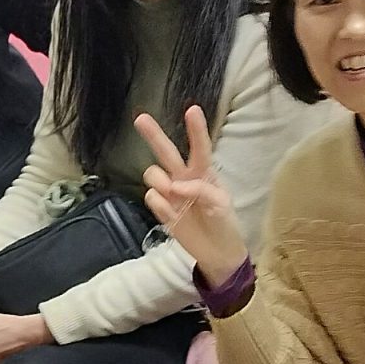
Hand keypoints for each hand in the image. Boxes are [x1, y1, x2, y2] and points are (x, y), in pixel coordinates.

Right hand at [136, 107, 248, 286]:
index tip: (192, 110)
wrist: (216, 253)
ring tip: (172, 194)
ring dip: (159, 181)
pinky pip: (151, 198)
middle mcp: (184, 178)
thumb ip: (201, 190)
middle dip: (153, 135)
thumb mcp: (221, 205)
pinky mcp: (162, 209)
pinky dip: (159, 205)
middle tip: (140, 119)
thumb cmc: (224, 223)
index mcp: (204, 173)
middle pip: (166, 152)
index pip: (199, 148)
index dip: (195, 130)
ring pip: (153, 174)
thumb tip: (174, 186)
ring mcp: (171, 193)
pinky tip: (171, 214)